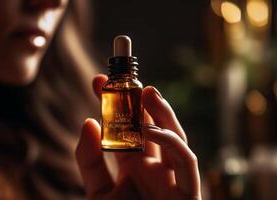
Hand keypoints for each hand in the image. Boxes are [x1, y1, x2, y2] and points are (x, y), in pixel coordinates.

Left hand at [76, 74, 200, 199]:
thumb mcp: (98, 191)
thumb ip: (90, 162)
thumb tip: (88, 122)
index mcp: (135, 167)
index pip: (129, 129)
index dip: (117, 104)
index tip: (99, 82)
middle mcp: (155, 168)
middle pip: (155, 127)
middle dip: (144, 102)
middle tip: (127, 80)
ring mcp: (173, 178)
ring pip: (176, 137)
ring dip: (163, 113)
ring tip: (148, 92)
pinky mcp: (188, 191)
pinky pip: (186, 161)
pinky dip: (171, 142)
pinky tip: (151, 129)